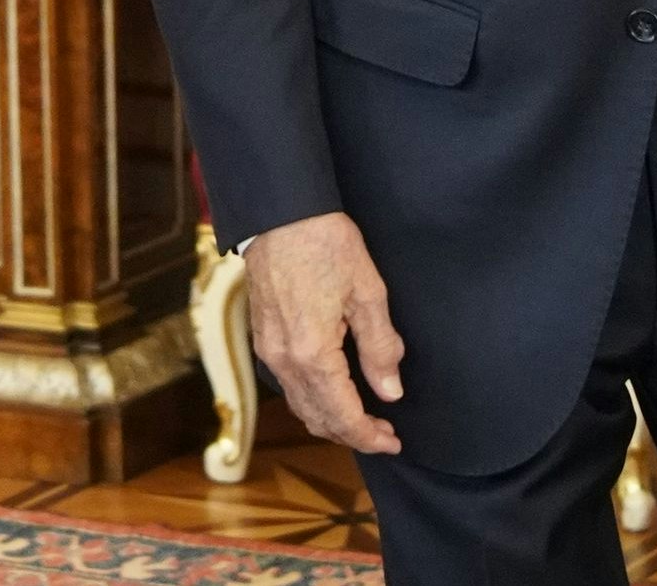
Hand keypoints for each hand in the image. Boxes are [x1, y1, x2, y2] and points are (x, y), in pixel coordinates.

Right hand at [243, 209, 406, 454]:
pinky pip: (288, 385)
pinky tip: (333, 392)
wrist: (279, 213)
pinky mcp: (262, 337)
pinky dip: (312, 400)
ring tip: (362, 419)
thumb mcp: (367, 292)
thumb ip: (380, 347)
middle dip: (352, 434)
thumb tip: (391, 391)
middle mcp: (283, 360)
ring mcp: (268, 350)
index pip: (343, 415)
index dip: (370, 436)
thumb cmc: (324, 244)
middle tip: (384, 434)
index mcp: (312, 353)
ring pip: (299, 405)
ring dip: (330, 420)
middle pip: (317, 418)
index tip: (393, 442)